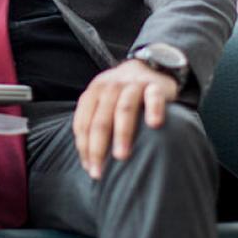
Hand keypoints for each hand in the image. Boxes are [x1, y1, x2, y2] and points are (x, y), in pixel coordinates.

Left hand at [72, 59, 177, 179]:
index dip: (84, 147)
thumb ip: (94, 122)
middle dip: (97, 148)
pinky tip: (154, 125)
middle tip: (99, 172)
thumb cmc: (122, 94)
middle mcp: (110, 88)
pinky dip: (153, 109)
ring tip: (121, 156)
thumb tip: (88, 161)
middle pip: (100, 120)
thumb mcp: (103, 102)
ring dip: (121, 133)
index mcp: (93, 93)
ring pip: (123, 109)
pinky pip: (153, 98)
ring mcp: (132, 86)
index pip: (83, 123)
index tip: (89, 168)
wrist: (149, 66)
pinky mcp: (154, 86)